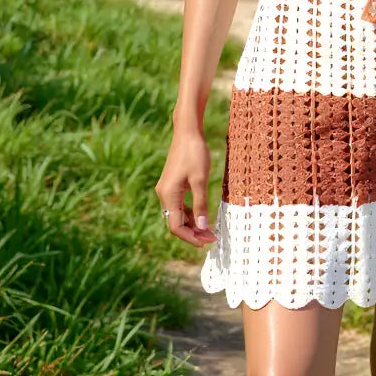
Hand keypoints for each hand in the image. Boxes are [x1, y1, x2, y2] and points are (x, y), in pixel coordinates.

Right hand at [155, 128, 217, 247]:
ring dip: (192, 224)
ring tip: (209, 231)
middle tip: (212, 238)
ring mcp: (167, 189)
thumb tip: (203, 227)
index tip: (206, 243)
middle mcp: (164, 194)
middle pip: (176, 222)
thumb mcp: (200, 180)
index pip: (176, 226)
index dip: (190, 238)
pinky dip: (190, 213)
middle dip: (193, 233)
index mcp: (168, 195)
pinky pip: (179, 205)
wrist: (187, 132)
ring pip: (178, 214)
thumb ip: (200, 204)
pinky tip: (202, 216)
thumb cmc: (195, 154)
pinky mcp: (172, 184)